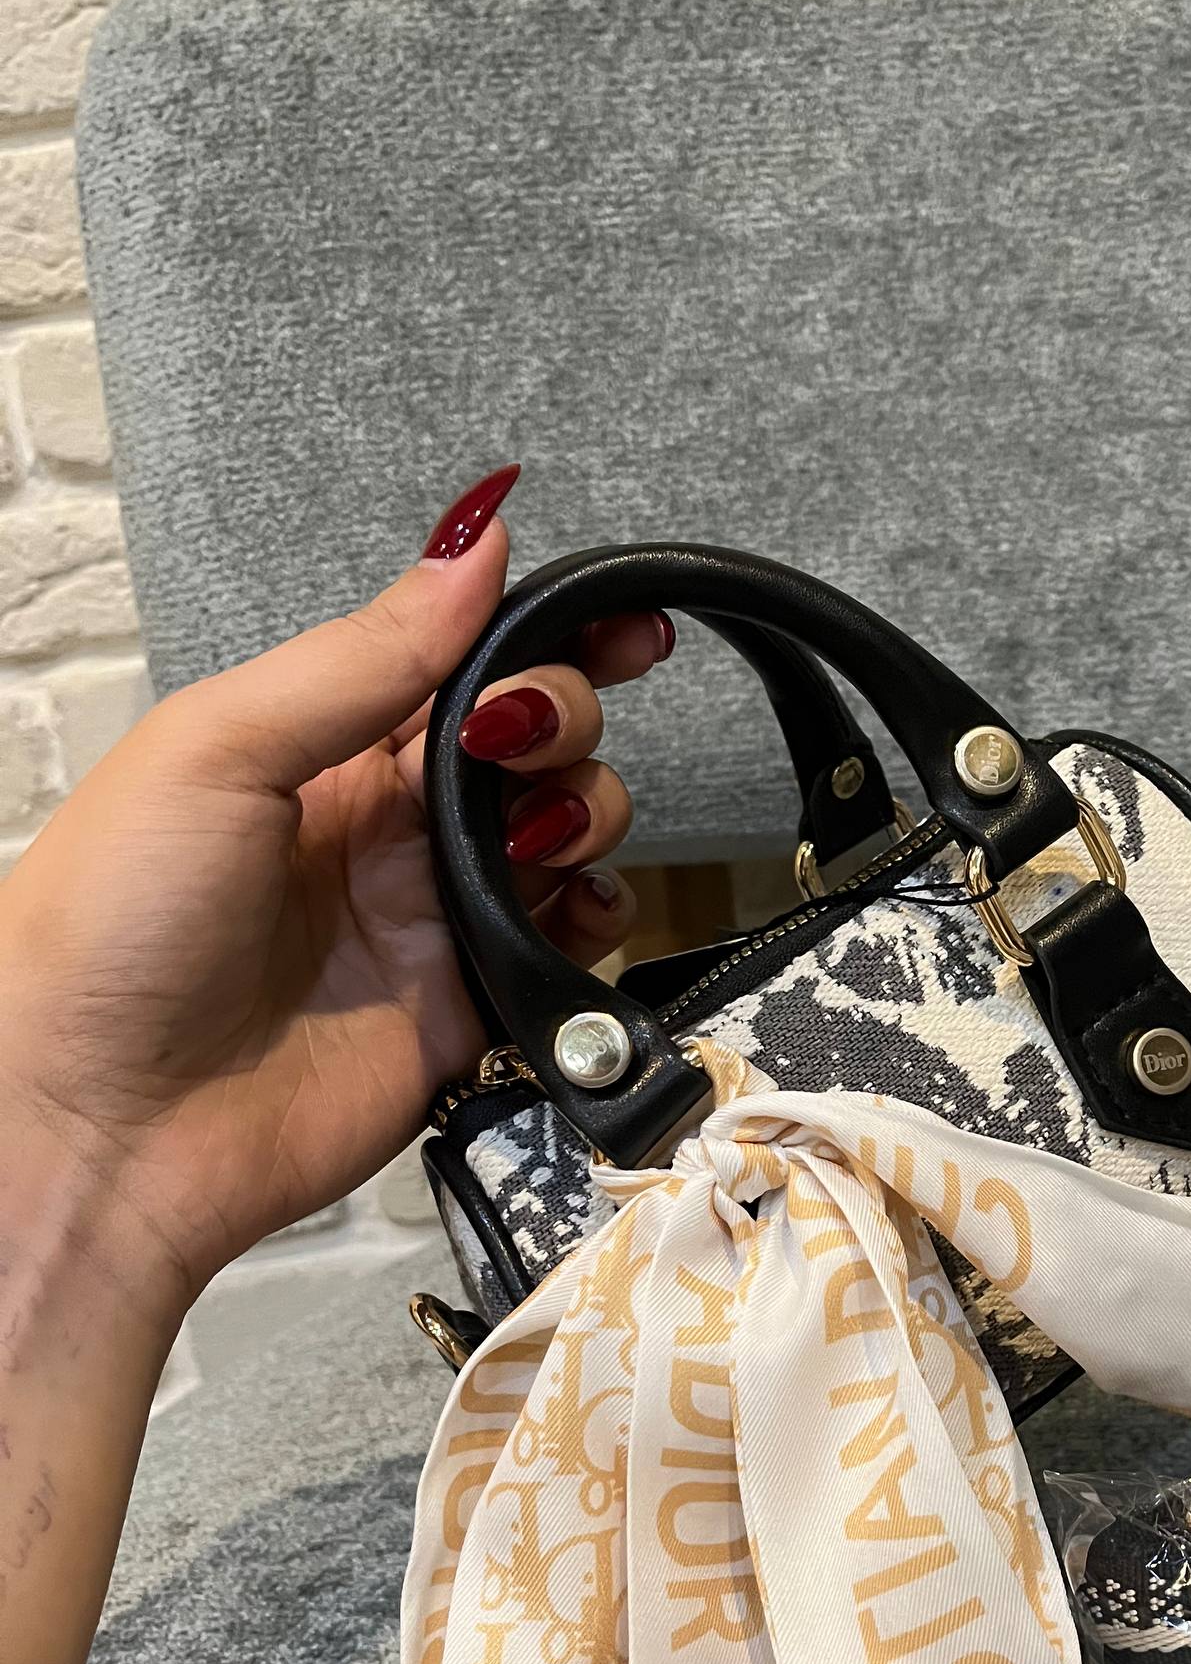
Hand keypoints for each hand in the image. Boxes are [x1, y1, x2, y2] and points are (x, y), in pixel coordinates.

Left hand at [0, 464, 664, 1318]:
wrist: (99, 1122)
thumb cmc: (112, 924)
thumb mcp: (222, 748)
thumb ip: (365, 654)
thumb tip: (471, 541)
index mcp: (320, 747)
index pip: (460, 663)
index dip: (542, 637)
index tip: (617, 624)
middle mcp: (388, 826)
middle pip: (532, 739)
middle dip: (561, 719)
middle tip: (517, 747)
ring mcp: (433, 918)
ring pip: (568, 833)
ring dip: (587, 811)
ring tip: (540, 838)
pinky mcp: (469, 1011)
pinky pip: (569, 952)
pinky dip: (598, 921)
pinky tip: (576, 909)